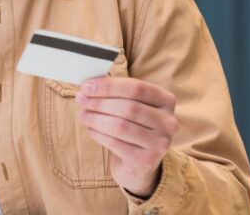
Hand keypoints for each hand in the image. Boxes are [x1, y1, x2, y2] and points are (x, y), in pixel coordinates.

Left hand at [75, 77, 178, 197]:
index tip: (86, 87)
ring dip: (96, 118)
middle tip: (81, 100)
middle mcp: (169, 122)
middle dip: (99, 102)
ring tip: (83, 115)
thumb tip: (88, 85)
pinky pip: (115, 143)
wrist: (140, 164)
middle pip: (128, 107)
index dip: (108, 86)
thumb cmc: (132, 126)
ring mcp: (160, 143)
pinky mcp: (146, 160)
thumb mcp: (131, 106)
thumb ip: (115, 93)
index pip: (136, 87)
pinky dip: (98, 134)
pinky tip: (91, 129)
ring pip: (120, 126)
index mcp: (166, 101)